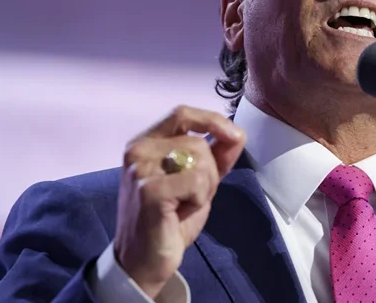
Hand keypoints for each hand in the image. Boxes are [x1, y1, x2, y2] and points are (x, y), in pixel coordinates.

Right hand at [113, 105, 246, 297]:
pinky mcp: (148, 189)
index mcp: (146, 142)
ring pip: (200, 159)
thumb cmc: (169, 221)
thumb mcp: (197, 182)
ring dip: (205, 187)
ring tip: (183, 205)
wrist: (143, 261)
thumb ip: (215, 156)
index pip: (182, 113)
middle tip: (193, 196)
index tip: (235, 135)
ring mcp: (140, 168)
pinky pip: (196, 181)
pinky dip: (199, 199)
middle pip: (198, 141)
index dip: (212, 120)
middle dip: (210, 170)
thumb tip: (237, 134)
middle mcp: (138, 149)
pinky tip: (179, 213)